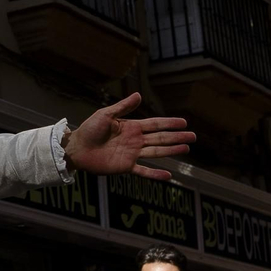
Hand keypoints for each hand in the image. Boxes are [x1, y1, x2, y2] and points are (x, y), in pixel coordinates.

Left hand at [63, 95, 193, 179]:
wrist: (77, 148)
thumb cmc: (88, 129)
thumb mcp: (106, 114)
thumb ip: (123, 107)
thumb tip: (139, 95)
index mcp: (131, 127)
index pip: (155, 124)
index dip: (169, 123)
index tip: (184, 122)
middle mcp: (135, 140)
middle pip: (160, 138)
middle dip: (177, 137)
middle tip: (193, 136)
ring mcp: (132, 154)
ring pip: (156, 152)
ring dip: (171, 151)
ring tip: (186, 149)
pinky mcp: (125, 167)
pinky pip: (143, 171)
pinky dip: (155, 174)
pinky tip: (168, 176)